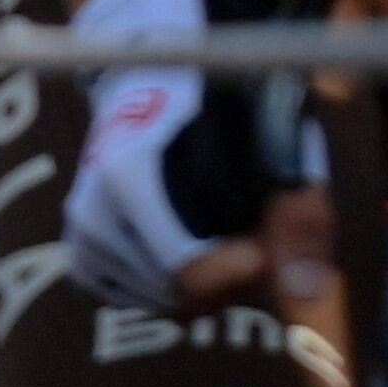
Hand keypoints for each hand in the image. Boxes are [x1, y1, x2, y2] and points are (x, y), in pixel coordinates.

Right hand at [60, 0, 310, 315]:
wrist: (157, 86)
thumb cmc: (225, 115)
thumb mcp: (275, 153)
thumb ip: (297, 219)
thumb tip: (307, 292)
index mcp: (129, 177)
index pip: (186, 270)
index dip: (241, 274)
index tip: (266, 250)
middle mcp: (92, 209)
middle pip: (179, 292)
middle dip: (228, 281)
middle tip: (256, 243)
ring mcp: (81, 233)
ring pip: (161, 300)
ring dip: (203, 288)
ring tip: (226, 244)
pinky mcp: (81, 253)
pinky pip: (135, 299)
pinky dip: (169, 288)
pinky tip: (190, 254)